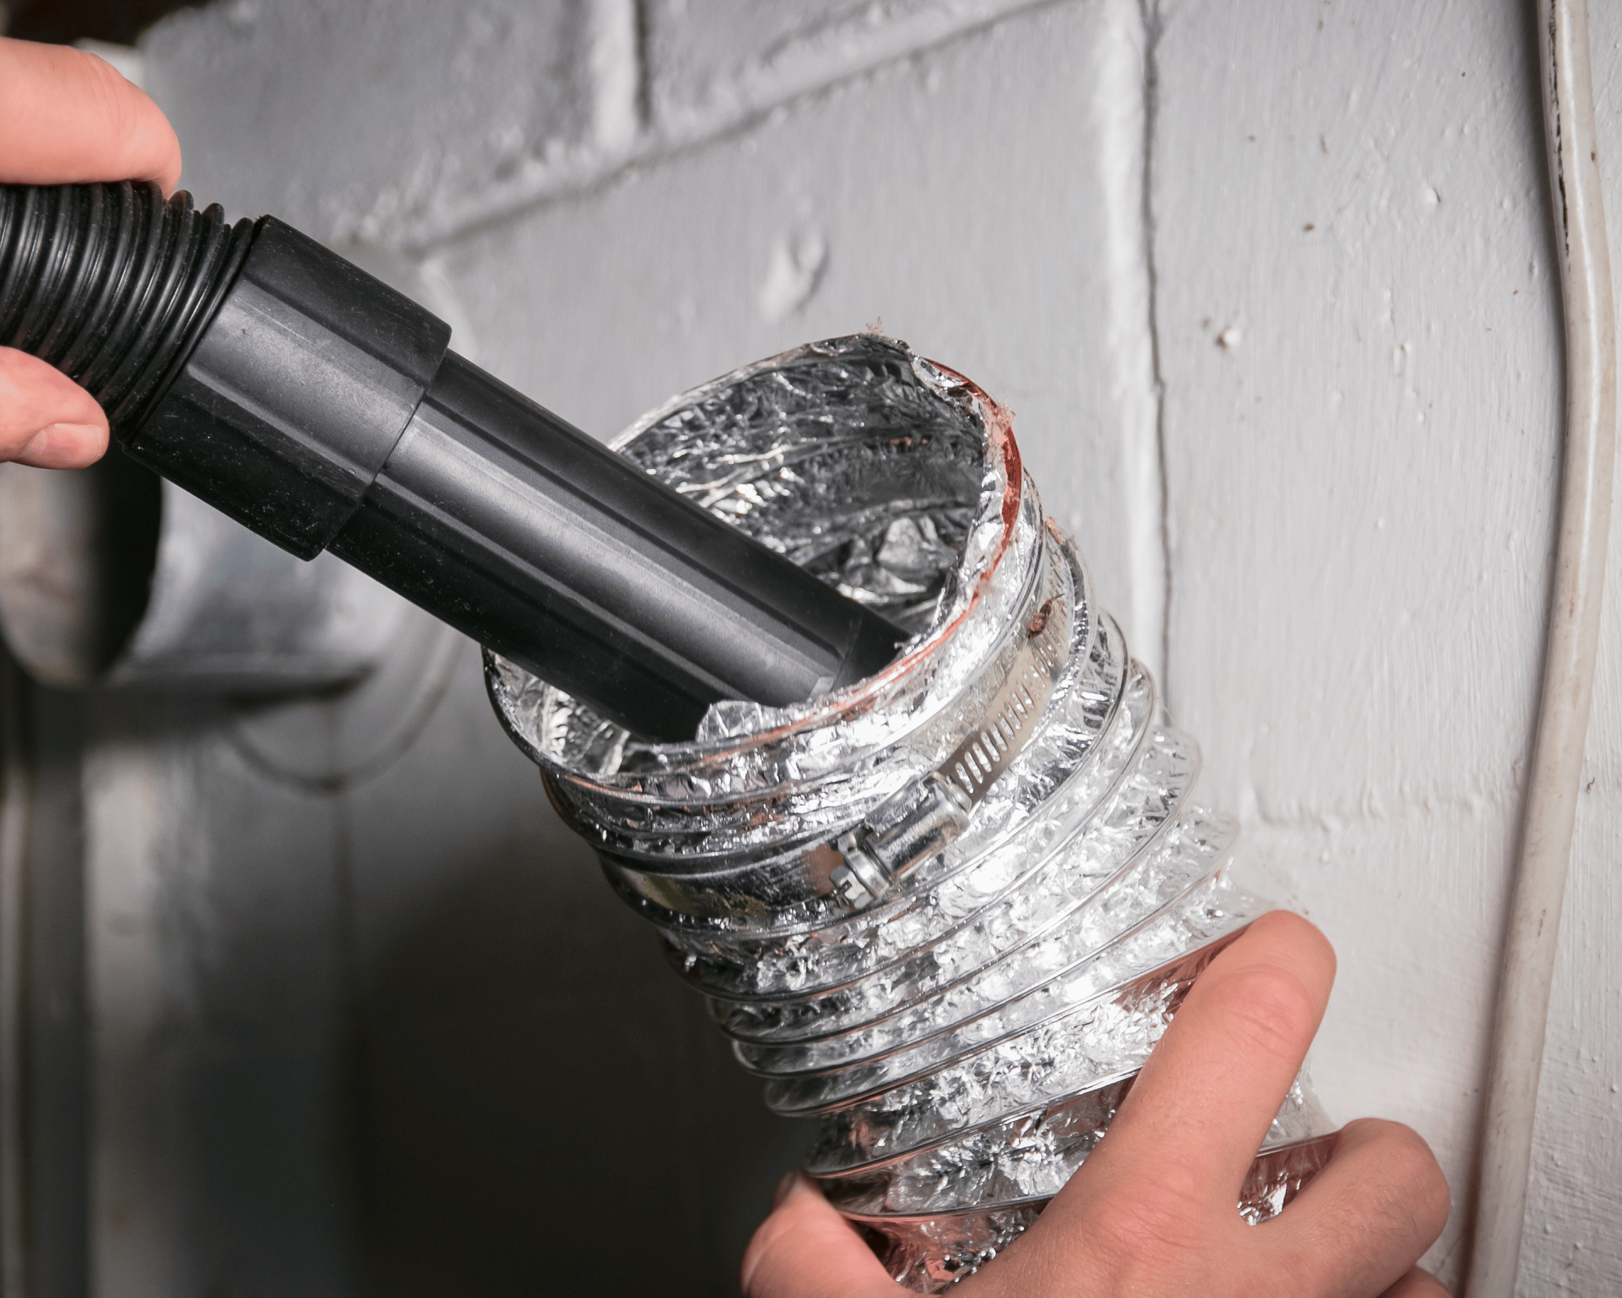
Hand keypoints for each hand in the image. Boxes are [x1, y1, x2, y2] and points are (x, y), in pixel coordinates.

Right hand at [741, 912, 1449, 1297]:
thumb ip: (808, 1268)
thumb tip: (791, 1221)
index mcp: (1134, 1243)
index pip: (1248, 1032)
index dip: (1272, 960)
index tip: (1263, 951)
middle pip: (1394, 1167)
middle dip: (1359, 1141)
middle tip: (1292, 1150)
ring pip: (1424, 1280)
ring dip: (1378, 1258)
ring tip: (1303, 1261)